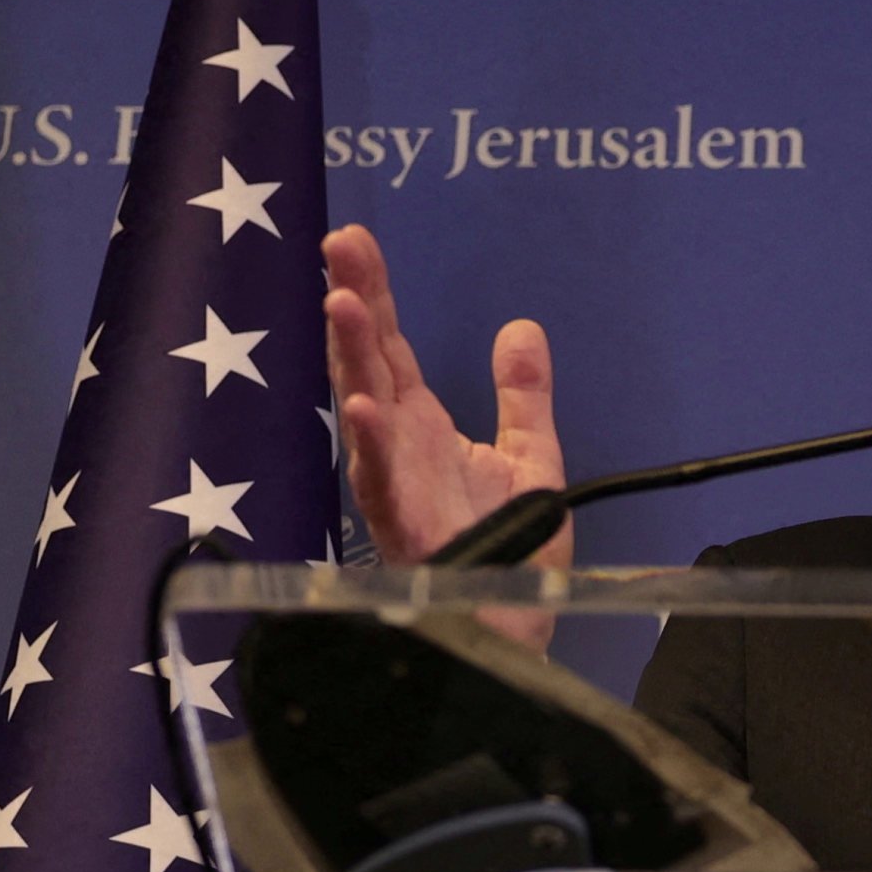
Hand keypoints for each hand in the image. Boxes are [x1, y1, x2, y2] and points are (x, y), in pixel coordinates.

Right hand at [324, 223, 567, 636]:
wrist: (515, 631)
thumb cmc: (512, 555)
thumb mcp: (533, 461)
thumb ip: (523, 397)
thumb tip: (521, 327)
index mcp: (422, 428)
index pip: (390, 348)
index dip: (372, 294)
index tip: (353, 239)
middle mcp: (398, 450)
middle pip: (368, 364)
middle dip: (352, 305)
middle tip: (338, 243)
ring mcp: (396, 489)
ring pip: (364, 414)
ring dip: (349, 361)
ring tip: (340, 303)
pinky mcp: (406, 533)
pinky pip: (382, 488)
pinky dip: (371, 449)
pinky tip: (364, 410)